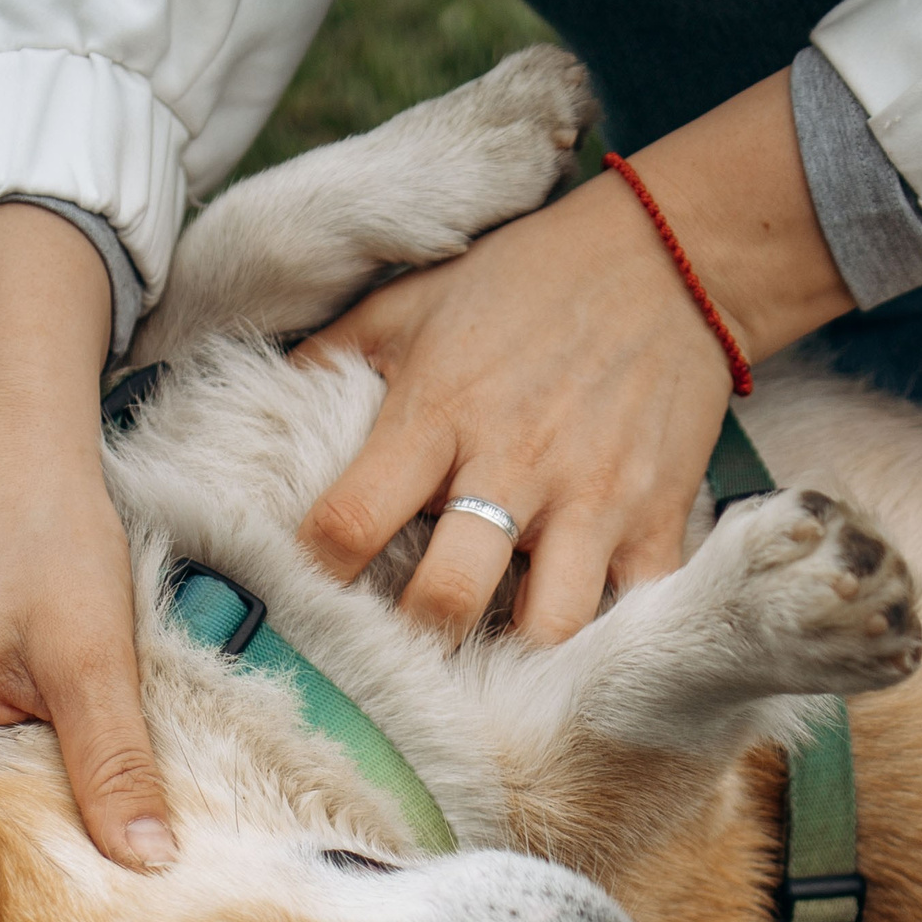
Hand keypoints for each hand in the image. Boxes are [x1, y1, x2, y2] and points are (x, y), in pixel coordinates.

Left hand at [298, 69, 854, 642]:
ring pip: (547, 628)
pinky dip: (603, 642)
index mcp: (438, 413)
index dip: (312, 576)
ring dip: (513, 657)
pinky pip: (633, 612)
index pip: (349, 522)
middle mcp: (513, 465)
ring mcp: (592, 500)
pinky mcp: (658, 518)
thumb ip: (333, 361)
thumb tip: (255, 414)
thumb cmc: (524, 280)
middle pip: (446, 599)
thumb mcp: (412, 302)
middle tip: (395, 660)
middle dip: (412, 644)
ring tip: (487, 662)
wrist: (666, 258)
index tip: (301, 601)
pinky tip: (570, 640)